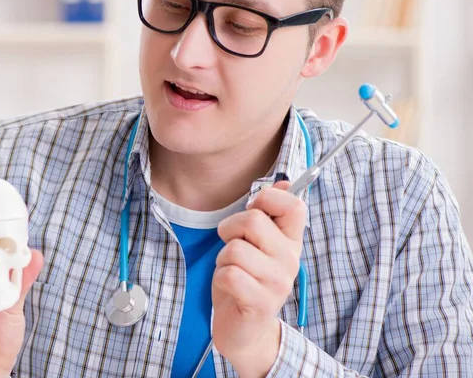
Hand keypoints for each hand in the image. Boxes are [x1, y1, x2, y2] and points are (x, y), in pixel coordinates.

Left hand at [212, 181, 305, 376]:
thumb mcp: (259, 244)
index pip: (294, 204)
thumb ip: (270, 215)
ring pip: (235, 248)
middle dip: (230, 229)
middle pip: (253, 220)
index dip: (267, 198)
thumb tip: (286, 182)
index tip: (254, 211)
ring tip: (233, 271)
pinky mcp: (260, 302)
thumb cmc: (248, 279)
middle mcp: (290, 259)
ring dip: (223, 258)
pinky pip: (228, 274)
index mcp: (291, 241)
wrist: (246, 331)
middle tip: (233, 246)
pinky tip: (229, 288)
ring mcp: (277, 282)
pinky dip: (220, 278)